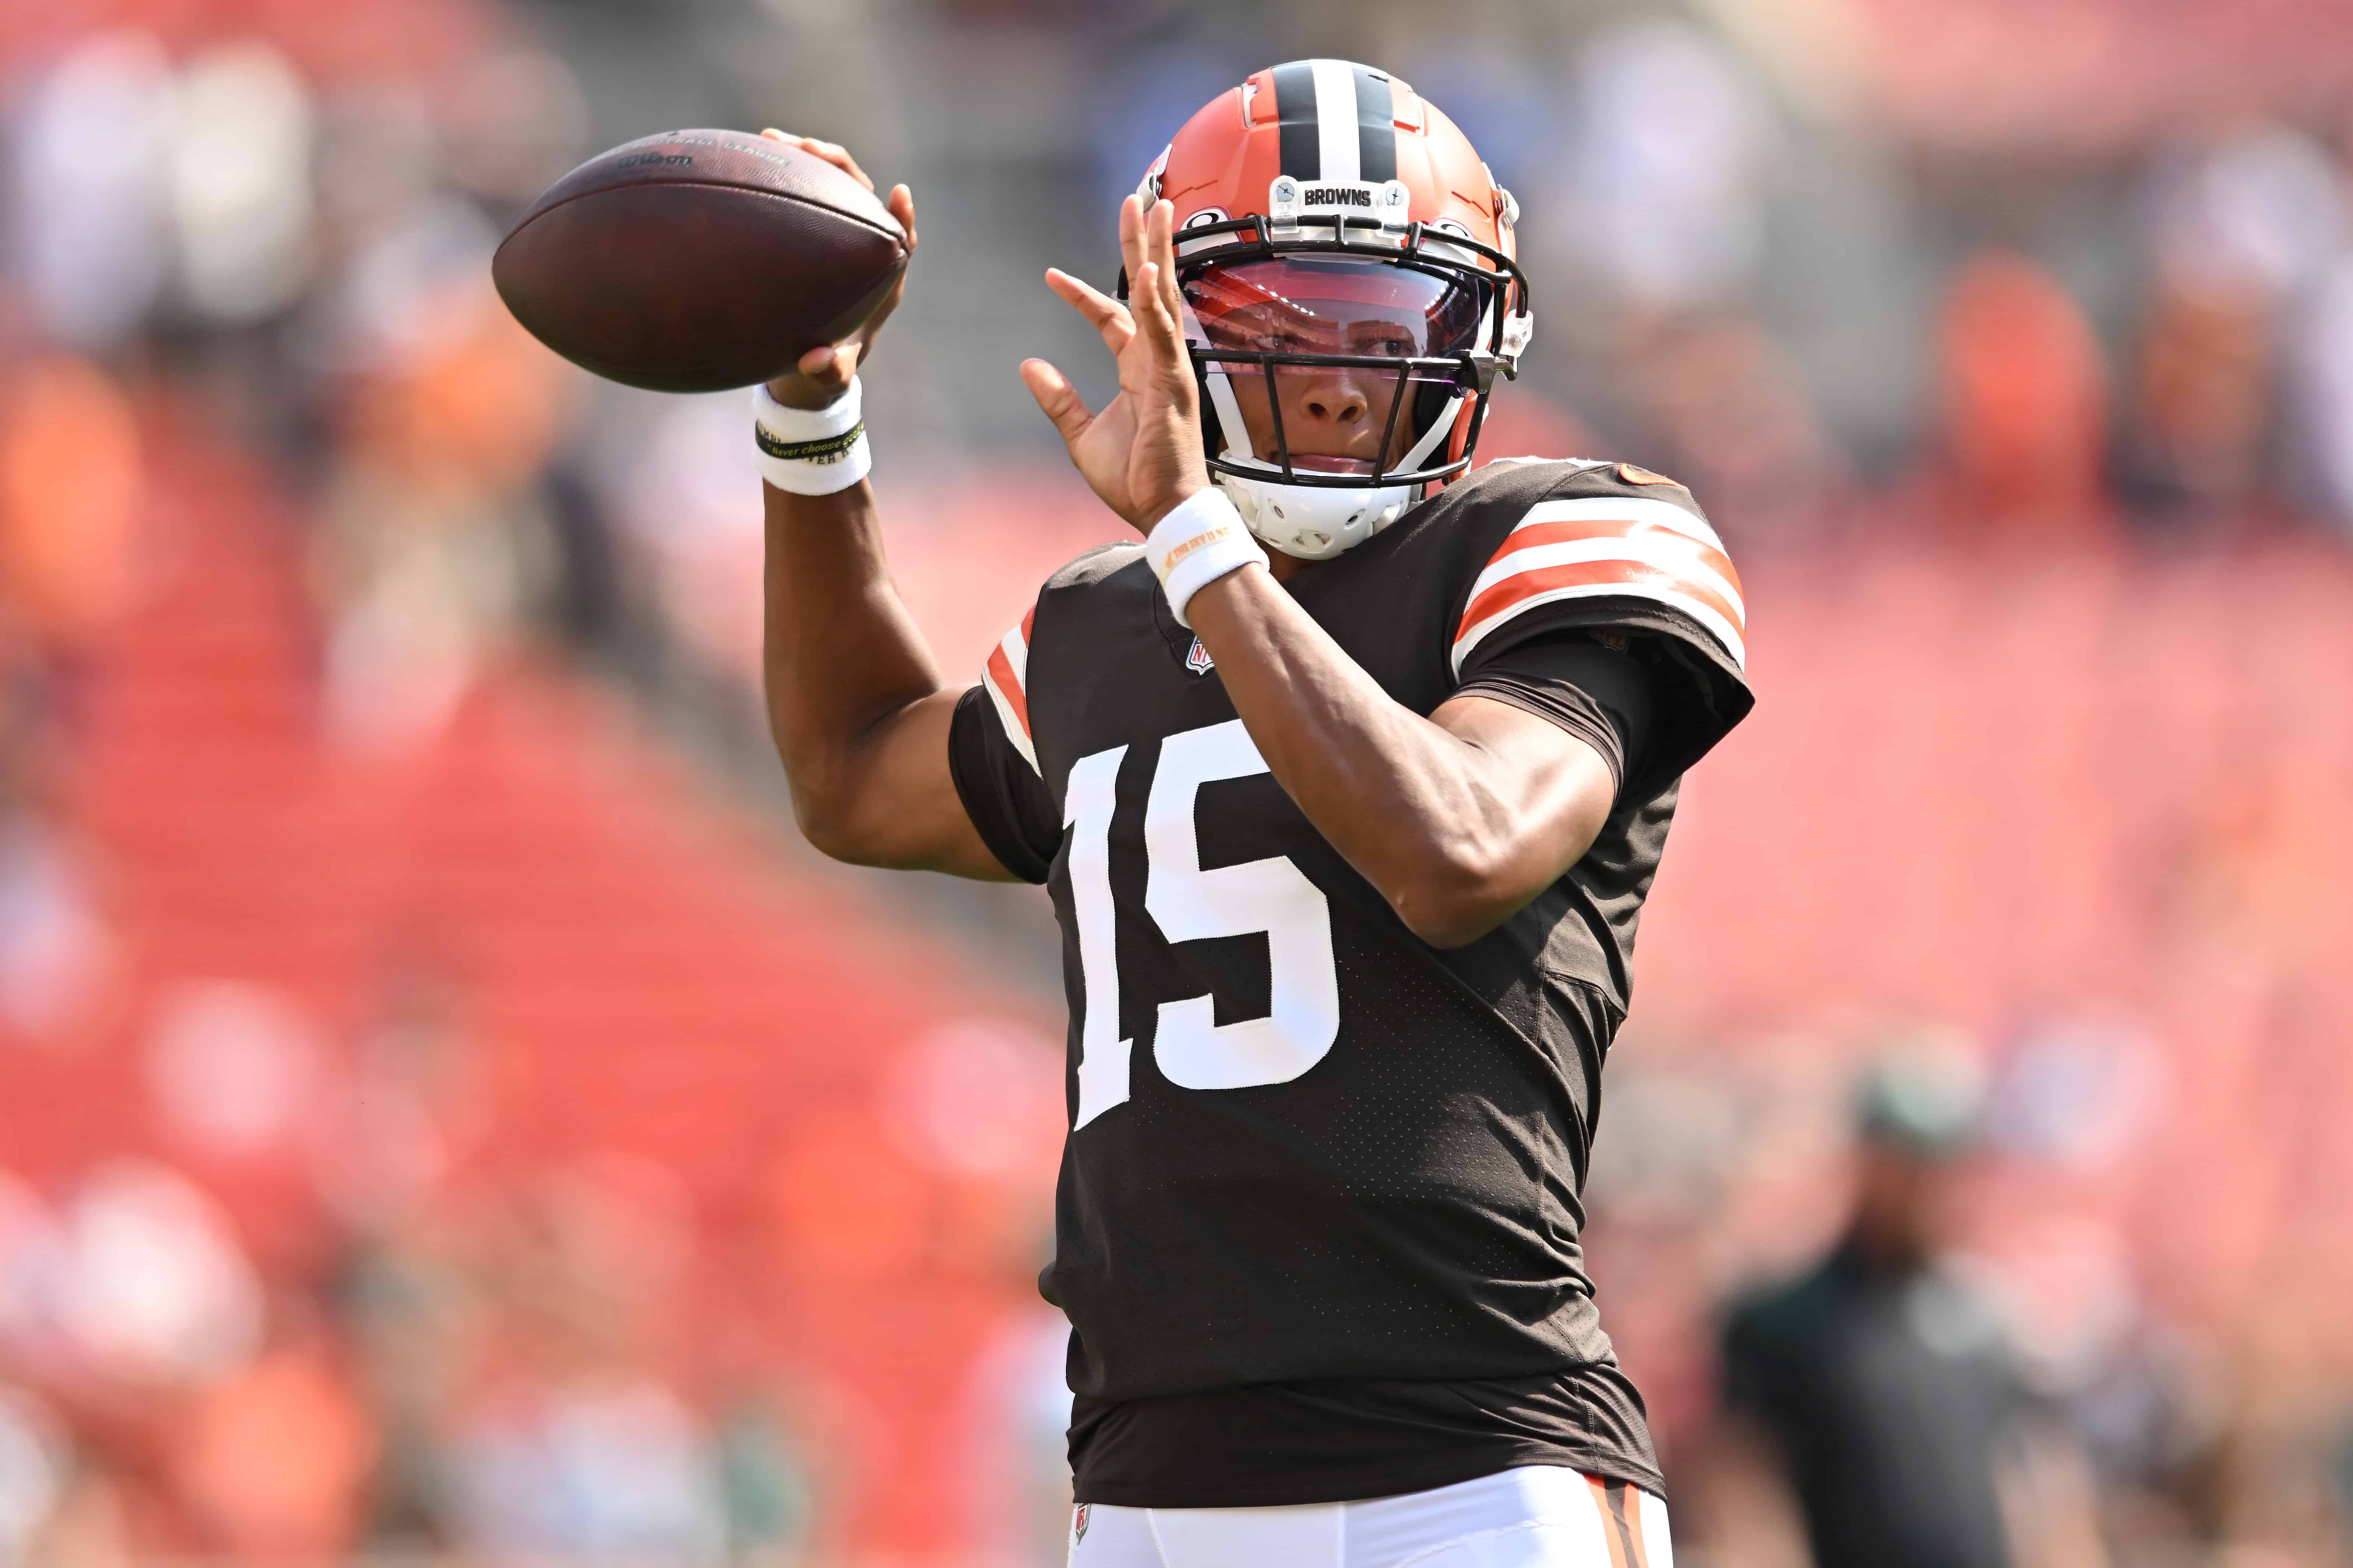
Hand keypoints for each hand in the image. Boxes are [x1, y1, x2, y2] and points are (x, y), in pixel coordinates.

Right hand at [761, 132, 916, 411]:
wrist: (812, 359)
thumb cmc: (828, 365)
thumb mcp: (828, 374)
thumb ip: (827, 373)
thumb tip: (814, 362)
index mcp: (880, 277)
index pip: (901, 239)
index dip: (901, 217)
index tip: (898, 194)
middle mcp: (862, 247)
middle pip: (860, 194)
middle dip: (837, 165)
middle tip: (804, 147)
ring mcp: (836, 233)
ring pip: (830, 184)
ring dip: (806, 158)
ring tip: (772, 139)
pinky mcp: (810, 229)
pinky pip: (801, 192)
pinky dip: (783, 173)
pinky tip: (751, 158)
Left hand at [1021, 196, 1211, 533]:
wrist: (1162, 512)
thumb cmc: (1133, 478)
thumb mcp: (1080, 435)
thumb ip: (1058, 399)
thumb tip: (1028, 365)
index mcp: (1137, 370)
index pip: (1111, 317)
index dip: (1082, 295)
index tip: (1050, 275)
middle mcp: (1157, 360)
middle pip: (1149, 290)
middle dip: (1143, 245)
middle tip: (1138, 202)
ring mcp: (1169, 368)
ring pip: (1164, 298)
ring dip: (1159, 253)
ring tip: (1155, 211)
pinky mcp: (1175, 383)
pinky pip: (1164, 334)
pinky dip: (1158, 303)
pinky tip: (1153, 272)